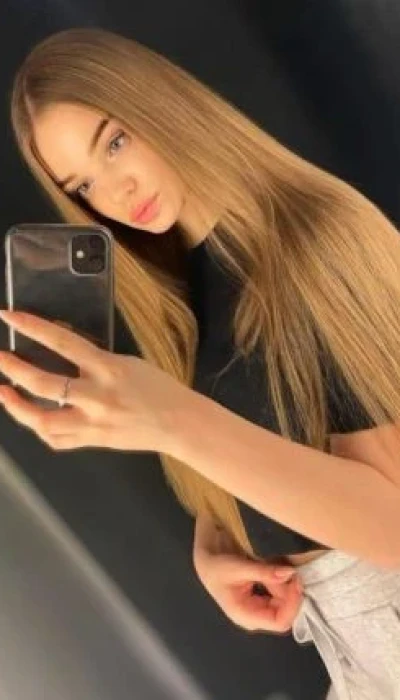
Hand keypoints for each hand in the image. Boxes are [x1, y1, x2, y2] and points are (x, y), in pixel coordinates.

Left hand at [0, 311, 189, 452]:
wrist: (179, 423)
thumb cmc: (159, 389)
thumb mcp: (127, 362)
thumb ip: (94, 359)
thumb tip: (61, 348)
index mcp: (108, 368)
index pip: (62, 341)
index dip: (32, 327)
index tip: (9, 317)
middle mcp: (97, 396)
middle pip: (43, 384)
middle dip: (13, 369)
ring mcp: (92, 423)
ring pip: (42, 420)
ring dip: (16, 407)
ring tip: (3, 393)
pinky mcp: (92, 441)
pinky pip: (57, 439)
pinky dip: (41, 429)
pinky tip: (32, 419)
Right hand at [193, 515, 302, 634]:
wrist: (207, 561)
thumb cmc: (218, 567)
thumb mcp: (240, 567)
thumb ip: (265, 572)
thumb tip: (290, 572)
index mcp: (246, 616)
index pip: (279, 622)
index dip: (292, 604)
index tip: (296, 581)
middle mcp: (255, 617)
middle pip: (284, 613)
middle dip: (291, 593)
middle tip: (293, 571)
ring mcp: (259, 610)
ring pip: (284, 604)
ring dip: (288, 588)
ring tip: (285, 568)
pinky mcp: (261, 601)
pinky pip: (280, 597)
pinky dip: (284, 585)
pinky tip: (280, 572)